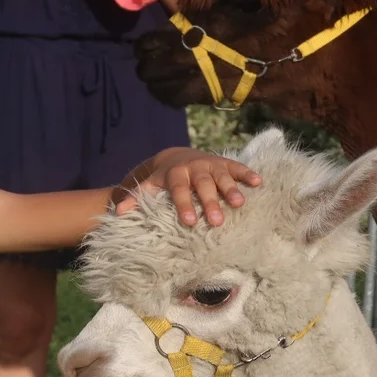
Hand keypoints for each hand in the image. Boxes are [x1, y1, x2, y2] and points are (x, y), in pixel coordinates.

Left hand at [115, 147, 262, 226]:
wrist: (176, 155)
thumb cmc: (164, 178)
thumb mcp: (150, 185)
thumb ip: (136, 197)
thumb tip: (117, 213)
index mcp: (175, 175)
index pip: (179, 190)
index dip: (183, 204)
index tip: (189, 222)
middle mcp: (194, 168)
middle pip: (202, 185)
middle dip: (209, 201)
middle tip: (216, 221)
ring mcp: (210, 164)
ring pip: (221, 176)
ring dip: (231, 189)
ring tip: (239, 204)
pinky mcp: (224, 163)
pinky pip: (237, 167)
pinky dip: (247, 174)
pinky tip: (259, 183)